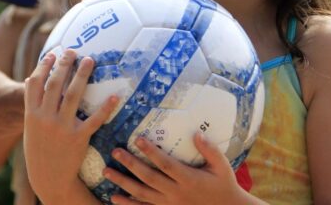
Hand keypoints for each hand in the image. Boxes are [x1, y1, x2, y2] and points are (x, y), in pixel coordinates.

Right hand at [24, 50, 118, 204]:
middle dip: (64, 64)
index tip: (53, 54)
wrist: (48, 177)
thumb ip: (31, 103)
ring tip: (89, 60)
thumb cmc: (39, 148)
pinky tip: (114, 95)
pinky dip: (105, 107)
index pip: (36, 83)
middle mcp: (45, 118)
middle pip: (55, 84)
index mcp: (31, 113)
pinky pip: (94, 120)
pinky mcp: (78, 138)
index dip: (44, 66)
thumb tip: (30, 79)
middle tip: (73, 51)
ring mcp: (61, 127)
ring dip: (81, 75)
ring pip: (73, 95)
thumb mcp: (30, 126)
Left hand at [105, 133, 252, 204]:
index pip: (166, 164)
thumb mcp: (222, 167)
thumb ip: (210, 150)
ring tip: (107, 171)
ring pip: (141, 194)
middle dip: (131, 164)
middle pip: (149, 178)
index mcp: (189, 179)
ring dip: (123, 183)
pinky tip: (113, 197)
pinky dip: (127, 204)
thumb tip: (196, 133)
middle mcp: (176, 193)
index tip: (138, 138)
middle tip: (115, 151)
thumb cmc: (224, 185)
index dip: (151, 152)